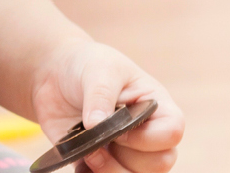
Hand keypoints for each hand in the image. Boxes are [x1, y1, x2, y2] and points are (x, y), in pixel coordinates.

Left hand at [29, 40, 184, 172]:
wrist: (57, 77)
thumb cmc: (88, 66)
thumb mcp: (98, 70)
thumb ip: (100, 95)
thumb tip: (96, 125)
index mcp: (156, 107)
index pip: (172, 132)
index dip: (147, 138)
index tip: (118, 126)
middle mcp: (147, 133)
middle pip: (158, 164)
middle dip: (126, 158)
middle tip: (97, 140)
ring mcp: (126, 152)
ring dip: (108, 171)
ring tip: (87, 152)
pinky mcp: (103, 163)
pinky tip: (79, 160)